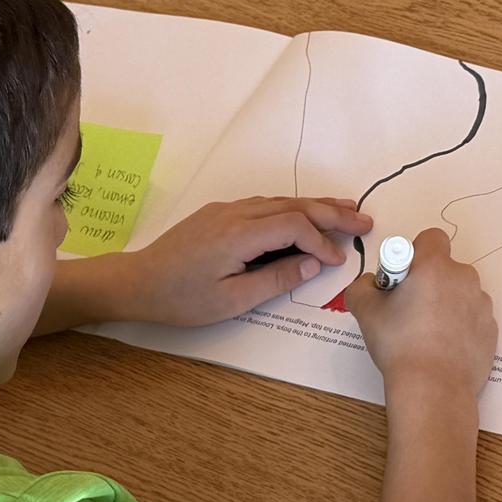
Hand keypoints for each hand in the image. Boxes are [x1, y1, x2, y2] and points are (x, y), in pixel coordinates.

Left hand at [120, 196, 372, 326]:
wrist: (137, 283)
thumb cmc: (181, 298)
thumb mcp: (232, 300)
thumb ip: (276, 279)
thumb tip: (312, 262)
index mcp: (239, 234)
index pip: (294, 227)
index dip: (322, 241)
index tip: (339, 260)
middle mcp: (235, 213)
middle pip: (293, 205)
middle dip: (331, 212)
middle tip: (364, 220)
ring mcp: (226, 210)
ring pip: (280, 201)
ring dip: (314, 206)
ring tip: (345, 210)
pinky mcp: (219, 214)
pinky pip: (263, 205)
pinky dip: (291, 209)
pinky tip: (304, 215)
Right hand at [347, 228, 496, 399]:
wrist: (433, 388)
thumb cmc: (399, 345)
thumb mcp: (365, 311)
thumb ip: (363, 286)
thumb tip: (370, 283)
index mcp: (435, 266)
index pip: (431, 238)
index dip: (414, 255)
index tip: (403, 280)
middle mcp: (464, 278)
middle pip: (446, 267)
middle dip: (430, 281)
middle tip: (409, 309)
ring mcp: (482, 305)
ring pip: (460, 293)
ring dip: (445, 304)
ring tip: (425, 334)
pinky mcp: (490, 330)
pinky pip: (472, 318)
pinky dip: (459, 326)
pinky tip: (441, 348)